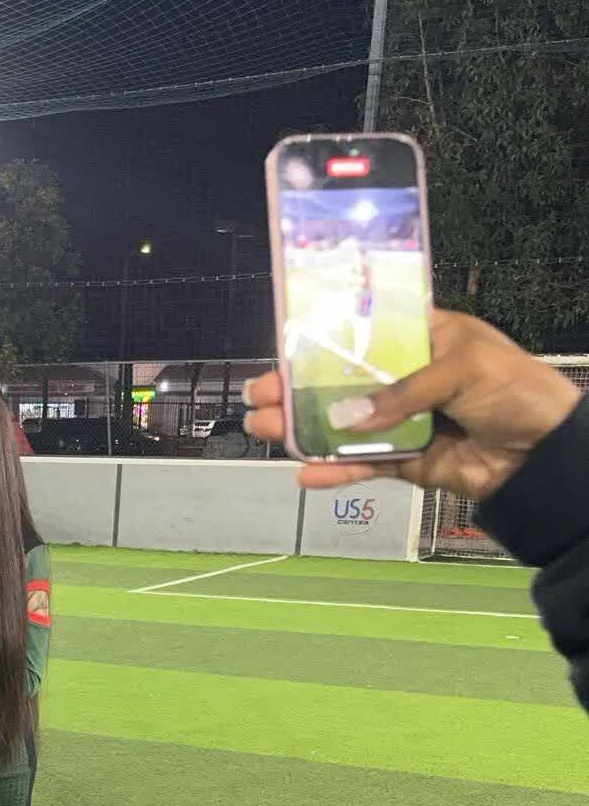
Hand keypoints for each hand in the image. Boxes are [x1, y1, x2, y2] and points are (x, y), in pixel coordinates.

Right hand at [244, 309, 581, 499]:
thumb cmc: (517, 390)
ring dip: (304, 429)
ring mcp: (404, 423)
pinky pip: (363, 465)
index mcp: (423, 339)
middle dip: (298, 390)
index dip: (322, 342)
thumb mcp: (462, 367)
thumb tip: (348, 417)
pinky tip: (305, 471)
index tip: (283, 348)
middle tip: (258, 395)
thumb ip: (403, 391)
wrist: (547, 455)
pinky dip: (335, 470)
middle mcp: (408, 379)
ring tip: (264, 428)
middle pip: (342, 384)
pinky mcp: (408, 463)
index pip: (364, 335)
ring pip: (344, 427)